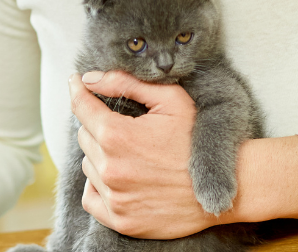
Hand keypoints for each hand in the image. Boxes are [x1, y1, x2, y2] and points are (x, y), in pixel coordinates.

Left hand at [69, 70, 222, 238]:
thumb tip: (90, 77)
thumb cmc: (196, 141)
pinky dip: (98, 186)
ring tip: (131, 155)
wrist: (220, 187)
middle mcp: (109, 169)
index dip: (78, 90)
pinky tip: (120, 178)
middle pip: (84, 136)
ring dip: (100, 156)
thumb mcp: (171, 101)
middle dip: (99, 127)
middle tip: (125, 128)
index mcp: (117, 136)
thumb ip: (127, 83)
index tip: (77, 83)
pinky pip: (90, 197)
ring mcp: (114, 197)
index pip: (81, 106)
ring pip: (88, 166)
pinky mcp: (120, 220)